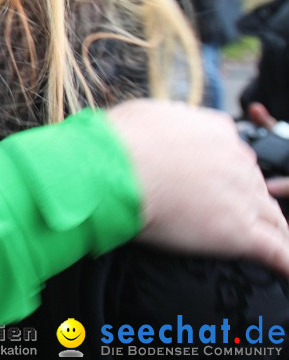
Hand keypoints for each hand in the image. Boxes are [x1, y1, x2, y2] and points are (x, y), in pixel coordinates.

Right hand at [108, 99, 288, 275]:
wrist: (113, 168)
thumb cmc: (118, 143)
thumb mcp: (147, 114)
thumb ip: (168, 119)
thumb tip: (166, 124)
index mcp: (217, 131)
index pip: (236, 155)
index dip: (227, 174)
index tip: (214, 185)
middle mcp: (237, 161)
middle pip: (256, 188)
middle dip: (247, 203)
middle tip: (229, 217)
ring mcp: (243, 197)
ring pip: (272, 219)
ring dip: (271, 232)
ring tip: (272, 247)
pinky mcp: (240, 232)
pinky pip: (277, 252)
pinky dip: (283, 263)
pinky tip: (284, 271)